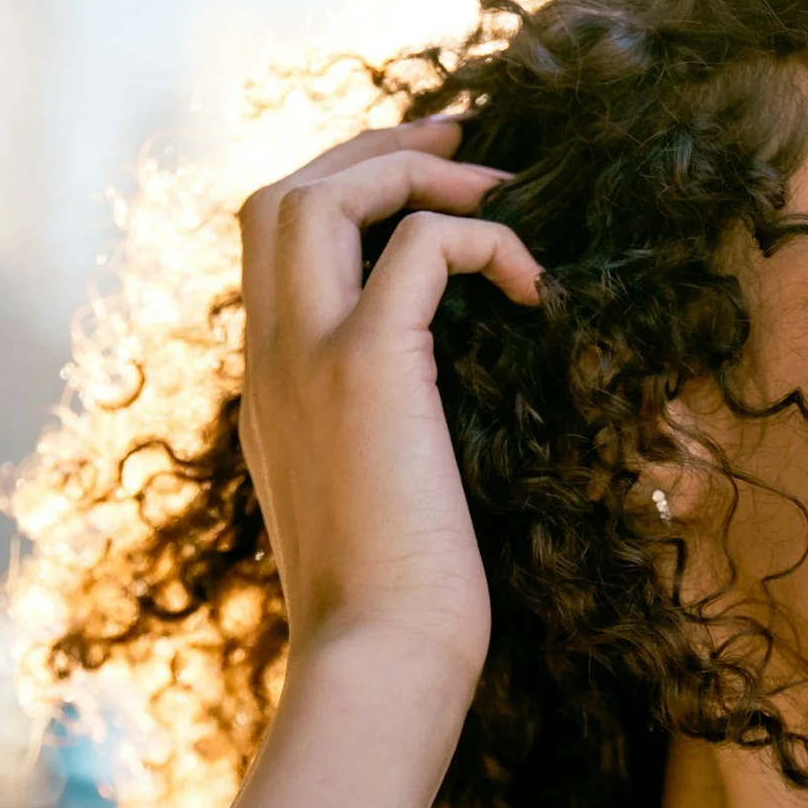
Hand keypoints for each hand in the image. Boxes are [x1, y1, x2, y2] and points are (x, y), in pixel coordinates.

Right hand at [238, 119, 540, 692]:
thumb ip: (384, 442)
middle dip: (373, 152)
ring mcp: (305, 358)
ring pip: (320, 195)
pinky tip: (537, 288)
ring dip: (414, 172)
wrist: (380, 662)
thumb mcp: (378, 506)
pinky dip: (482, 240)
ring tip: (501, 193)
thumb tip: (447, 420)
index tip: (429, 189)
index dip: (347, 195)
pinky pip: (420, 248)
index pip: (273, 248)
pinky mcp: (366, 367)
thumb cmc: (399, 612)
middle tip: (465, 145)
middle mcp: (269, 360)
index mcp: (269, 389)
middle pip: (281, 196)